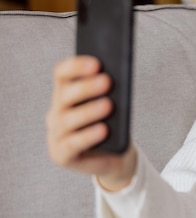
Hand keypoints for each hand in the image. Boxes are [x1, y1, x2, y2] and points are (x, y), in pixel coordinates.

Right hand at [46, 56, 135, 191]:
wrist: (115, 154)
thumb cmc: (113, 122)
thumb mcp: (114, 103)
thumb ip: (110, 89)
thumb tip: (117, 75)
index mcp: (65, 93)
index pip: (62, 74)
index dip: (76, 66)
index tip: (97, 63)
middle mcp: (56, 111)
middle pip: (64, 95)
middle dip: (86, 87)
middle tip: (107, 81)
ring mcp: (56, 134)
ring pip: (68, 120)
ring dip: (89, 111)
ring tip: (108, 105)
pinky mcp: (61, 154)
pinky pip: (73, 144)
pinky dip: (89, 136)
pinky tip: (104, 129)